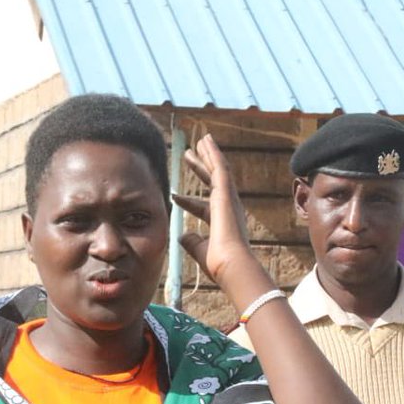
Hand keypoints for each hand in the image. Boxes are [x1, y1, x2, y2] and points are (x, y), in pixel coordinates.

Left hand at [171, 134, 262, 293]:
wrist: (230, 263)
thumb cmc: (217, 263)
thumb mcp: (199, 250)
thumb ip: (191, 242)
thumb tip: (181, 235)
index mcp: (221, 222)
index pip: (201, 208)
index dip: (187, 202)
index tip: (173, 197)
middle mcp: (227, 207)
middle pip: (212, 182)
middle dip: (201, 168)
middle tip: (190, 154)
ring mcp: (228, 198)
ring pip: (218, 169)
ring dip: (209, 154)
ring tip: (201, 140)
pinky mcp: (226, 192)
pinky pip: (220, 167)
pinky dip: (213, 154)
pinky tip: (206, 142)